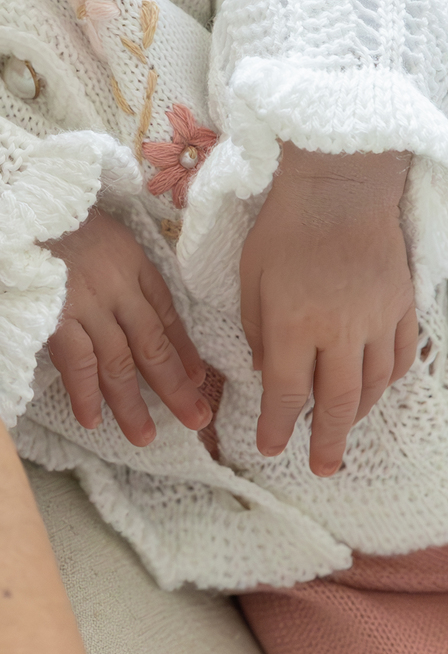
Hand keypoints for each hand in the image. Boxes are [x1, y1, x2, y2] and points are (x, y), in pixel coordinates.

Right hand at [45, 208, 210, 445]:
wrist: (17, 195)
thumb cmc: (51, 210)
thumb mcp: (98, 224)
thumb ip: (114, 258)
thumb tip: (124, 300)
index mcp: (130, 259)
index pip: (165, 311)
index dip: (183, 347)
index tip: (199, 377)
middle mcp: (116, 285)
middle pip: (151, 345)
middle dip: (176, 386)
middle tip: (196, 420)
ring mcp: (86, 302)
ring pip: (118, 362)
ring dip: (132, 403)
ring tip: (145, 437)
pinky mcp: (55, 313)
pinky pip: (78, 362)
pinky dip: (86, 393)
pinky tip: (93, 420)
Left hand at [240, 142, 416, 474]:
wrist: (340, 184)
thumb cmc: (285, 225)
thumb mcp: (251, 274)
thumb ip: (257, 327)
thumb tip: (267, 370)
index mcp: (294, 323)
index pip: (286, 392)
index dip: (277, 426)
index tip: (270, 448)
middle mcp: (339, 331)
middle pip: (338, 403)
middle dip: (328, 442)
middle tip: (322, 469)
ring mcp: (377, 320)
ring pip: (373, 386)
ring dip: (358, 414)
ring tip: (344, 429)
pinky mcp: (402, 306)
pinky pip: (399, 358)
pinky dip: (387, 381)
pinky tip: (375, 388)